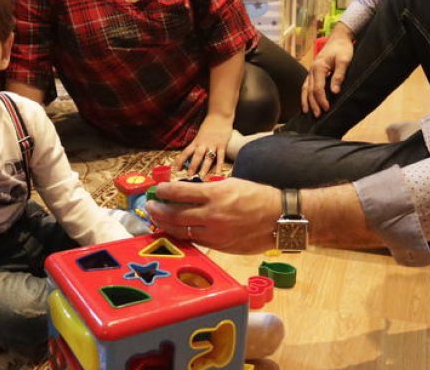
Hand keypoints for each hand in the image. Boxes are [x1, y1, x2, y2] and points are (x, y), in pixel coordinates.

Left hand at [146, 178, 279, 253]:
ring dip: (165, 225)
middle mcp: (212, 215)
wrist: (279, 218)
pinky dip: (182, 235)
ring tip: (157, 219)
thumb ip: (208, 190)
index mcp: (216, 194)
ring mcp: (215, 233)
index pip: (180, 192)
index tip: (158, 190)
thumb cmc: (257, 196)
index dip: (164, 191)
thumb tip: (186, 192)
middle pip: (175, 214)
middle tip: (150, 206)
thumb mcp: (231, 184)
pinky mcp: (220, 246)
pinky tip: (175, 231)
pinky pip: (195, 241)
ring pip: (181, 230)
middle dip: (159, 210)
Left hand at [173, 116, 232, 176]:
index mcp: (196, 141)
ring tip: (201, 177)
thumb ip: (197, 143)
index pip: (185, 152)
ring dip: (204, 169)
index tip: (176, 169)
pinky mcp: (222, 145)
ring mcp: (213, 145)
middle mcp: (203, 144)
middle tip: (189, 177)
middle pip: (196, 157)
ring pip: (207, 159)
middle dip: (192, 167)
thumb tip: (192, 154)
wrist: (220, 116)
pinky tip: (219, 174)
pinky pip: (220, 157)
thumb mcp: (200, 134)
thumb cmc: (209, 124)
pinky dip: (220, 166)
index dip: (180, 161)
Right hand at [302, 29, 353, 115]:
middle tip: (318, 115)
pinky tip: (306, 102)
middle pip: (310, 90)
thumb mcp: (344, 60)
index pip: (318, 88)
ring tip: (307, 112)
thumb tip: (334, 91)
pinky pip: (306, 85)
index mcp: (319, 67)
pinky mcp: (313, 71)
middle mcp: (312, 69)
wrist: (339, 37)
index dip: (321, 99)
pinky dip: (305, 94)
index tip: (326, 108)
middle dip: (313, 103)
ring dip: (306, 101)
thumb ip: (339, 76)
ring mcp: (311, 70)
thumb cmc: (343, 48)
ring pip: (305, 88)